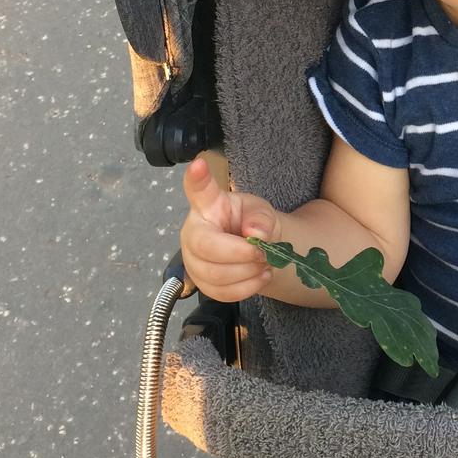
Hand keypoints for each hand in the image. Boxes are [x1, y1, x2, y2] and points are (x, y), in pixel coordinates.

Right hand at [179, 155, 279, 300]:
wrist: (255, 250)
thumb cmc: (252, 224)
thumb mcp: (262, 213)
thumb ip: (261, 219)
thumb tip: (255, 235)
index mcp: (207, 206)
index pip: (198, 190)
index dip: (197, 179)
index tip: (199, 164)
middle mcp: (193, 232)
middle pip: (206, 247)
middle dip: (241, 254)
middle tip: (264, 252)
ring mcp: (193, 260)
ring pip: (216, 275)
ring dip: (247, 272)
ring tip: (263, 263)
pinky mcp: (202, 284)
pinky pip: (223, 293)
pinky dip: (247, 287)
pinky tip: (259, 276)